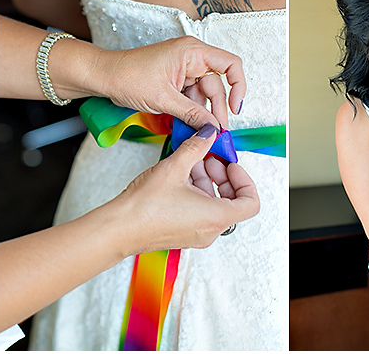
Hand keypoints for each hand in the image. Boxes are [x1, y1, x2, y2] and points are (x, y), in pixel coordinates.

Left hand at [94, 36, 245, 130]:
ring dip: (204, 112)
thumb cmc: (126, 75)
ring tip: (202, 130)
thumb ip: (192, 113)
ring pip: (205, 93)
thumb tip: (212, 126)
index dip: (238, 86)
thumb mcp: (163, 98)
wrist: (101, 76)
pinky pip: (193, 96)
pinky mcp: (177, 79)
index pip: (230, 64)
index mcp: (192, 52)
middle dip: (217, 108)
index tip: (234, 107)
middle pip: (217, 84)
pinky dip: (193, 110)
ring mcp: (184, 68)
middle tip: (216, 130)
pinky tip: (191, 124)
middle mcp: (191, 57)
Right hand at [107, 123, 259, 256]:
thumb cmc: (143, 207)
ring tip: (190, 163)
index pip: (251, 202)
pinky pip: (201, 212)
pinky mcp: (184, 234)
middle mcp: (211, 230)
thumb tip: (209, 134)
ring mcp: (198, 234)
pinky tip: (180, 177)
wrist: (117, 229)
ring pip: (215, 204)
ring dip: (208, 182)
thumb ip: (197, 147)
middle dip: (223, 176)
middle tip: (209, 159)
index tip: (230, 165)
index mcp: (217, 217)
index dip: (245, 180)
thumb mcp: (175, 167)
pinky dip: (197, 193)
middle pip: (233, 201)